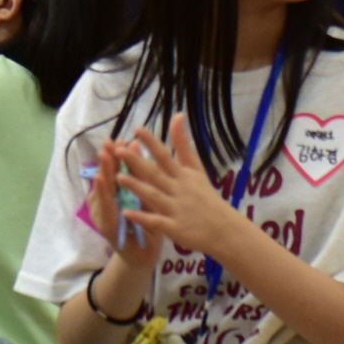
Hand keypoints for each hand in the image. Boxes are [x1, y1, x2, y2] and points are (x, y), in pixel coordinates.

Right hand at [88, 140, 164, 277]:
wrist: (145, 255)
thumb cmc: (146, 224)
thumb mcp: (146, 196)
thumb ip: (141, 175)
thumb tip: (136, 145)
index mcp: (120, 193)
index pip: (117, 171)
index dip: (117, 155)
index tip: (119, 139)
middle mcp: (109, 201)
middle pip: (107, 178)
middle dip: (106, 162)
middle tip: (107, 145)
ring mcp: (105, 215)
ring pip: (103, 193)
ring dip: (102, 176)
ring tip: (103, 160)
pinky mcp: (107, 228)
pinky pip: (106, 212)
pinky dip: (103, 199)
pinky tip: (102, 186)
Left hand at [115, 114, 247, 259]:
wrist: (225, 229)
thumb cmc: (206, 198)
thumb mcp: (197, 169)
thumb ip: (184, 145)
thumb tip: (177, 114)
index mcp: (184, 175)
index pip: (166, 156)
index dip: (151, 143)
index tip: (137, 128)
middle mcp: (179, 189)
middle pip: (156, 174)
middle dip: (137, 162)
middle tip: (119, 150)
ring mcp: (176, 209)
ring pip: (154, 196)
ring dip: (137, 187)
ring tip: (118, 177)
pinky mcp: (175, 229)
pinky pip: (156, 222)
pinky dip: (142, 217)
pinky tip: (126, 212)